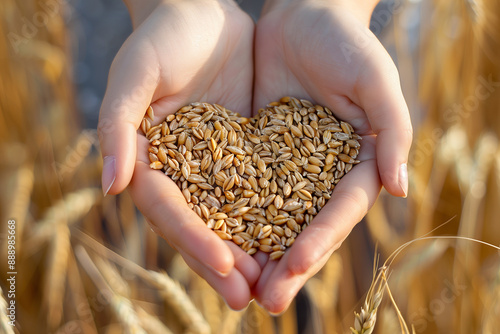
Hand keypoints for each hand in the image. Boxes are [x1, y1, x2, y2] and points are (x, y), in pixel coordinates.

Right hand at [97, 0, 257, 308]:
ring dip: (252, 252)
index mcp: (149, 161)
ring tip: (275, 285)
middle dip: (224, 263)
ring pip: (233, 218)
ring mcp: (215, 166)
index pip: (169, 210)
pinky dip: (275, 216)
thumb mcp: (135, 73)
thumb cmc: (161, 38)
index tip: (225, 264)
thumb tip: (110, 187)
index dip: (193, 238)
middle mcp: (182, 171)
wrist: (201, 13)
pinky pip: (261, 189)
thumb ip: (119, 126)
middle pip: (201, 225)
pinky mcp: (245, 153)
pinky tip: (296, 239)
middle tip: (251, 298)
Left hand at [251, 0, 412, 312]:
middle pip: (303, 227)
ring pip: (269, 218)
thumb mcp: (375, 80)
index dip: (321, 239)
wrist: (305, 17)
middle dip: (286, 265)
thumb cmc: (347, 44)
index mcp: (356, 166)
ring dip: (254, 253)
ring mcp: (286, 168)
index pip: (339, 212)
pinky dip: (227, 215)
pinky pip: (239, 189)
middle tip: (266, 303)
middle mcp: (320, 176)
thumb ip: (392, 129)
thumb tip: (400, 188)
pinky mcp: (255, 154)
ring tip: (236, 287)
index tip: (297, 265)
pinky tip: (210, 239)